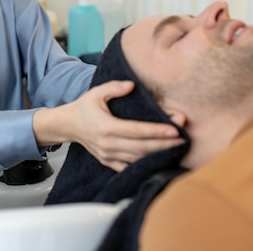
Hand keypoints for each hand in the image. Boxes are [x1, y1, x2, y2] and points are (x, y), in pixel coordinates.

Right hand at [33, 80, 185, 171]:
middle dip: (165, 144)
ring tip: (177, 148)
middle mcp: (108, 144)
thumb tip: (131, 85)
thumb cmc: (84, 108)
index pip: (137, 131)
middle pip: (142, 147)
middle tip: (183, 139)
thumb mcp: (96, 93)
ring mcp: (108, 156)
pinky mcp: (109, 163)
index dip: (157, 131)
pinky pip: (130, 167)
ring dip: (159, 154)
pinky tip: (161, 160)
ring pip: (139, 158)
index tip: (174, 129)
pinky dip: (146, 164)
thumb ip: (114, 88)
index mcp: (106, 127)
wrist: (68, 126)